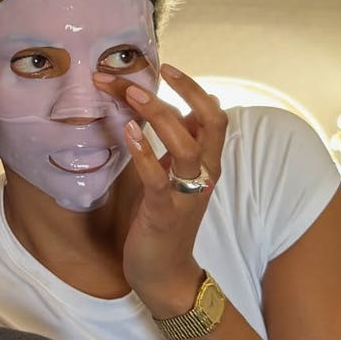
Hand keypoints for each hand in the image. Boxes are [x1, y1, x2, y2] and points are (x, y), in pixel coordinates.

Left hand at [93, 64, 227, 317]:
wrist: (165, 273)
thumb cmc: (164, 220)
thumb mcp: (173, 175)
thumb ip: (179, 144)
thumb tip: (183, 108)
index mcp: (206, 162)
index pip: (213, 114)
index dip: (193, 88)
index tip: (165, 66)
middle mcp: (204, 173)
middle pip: (209, 121)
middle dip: (179, 92)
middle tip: (140, 74)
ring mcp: (186, 193)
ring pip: (185, 145)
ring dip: (158, 115)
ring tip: (130, 94)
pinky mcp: (165, 212)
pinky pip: (158, 178)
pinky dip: (144, 152)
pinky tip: (127, 132)